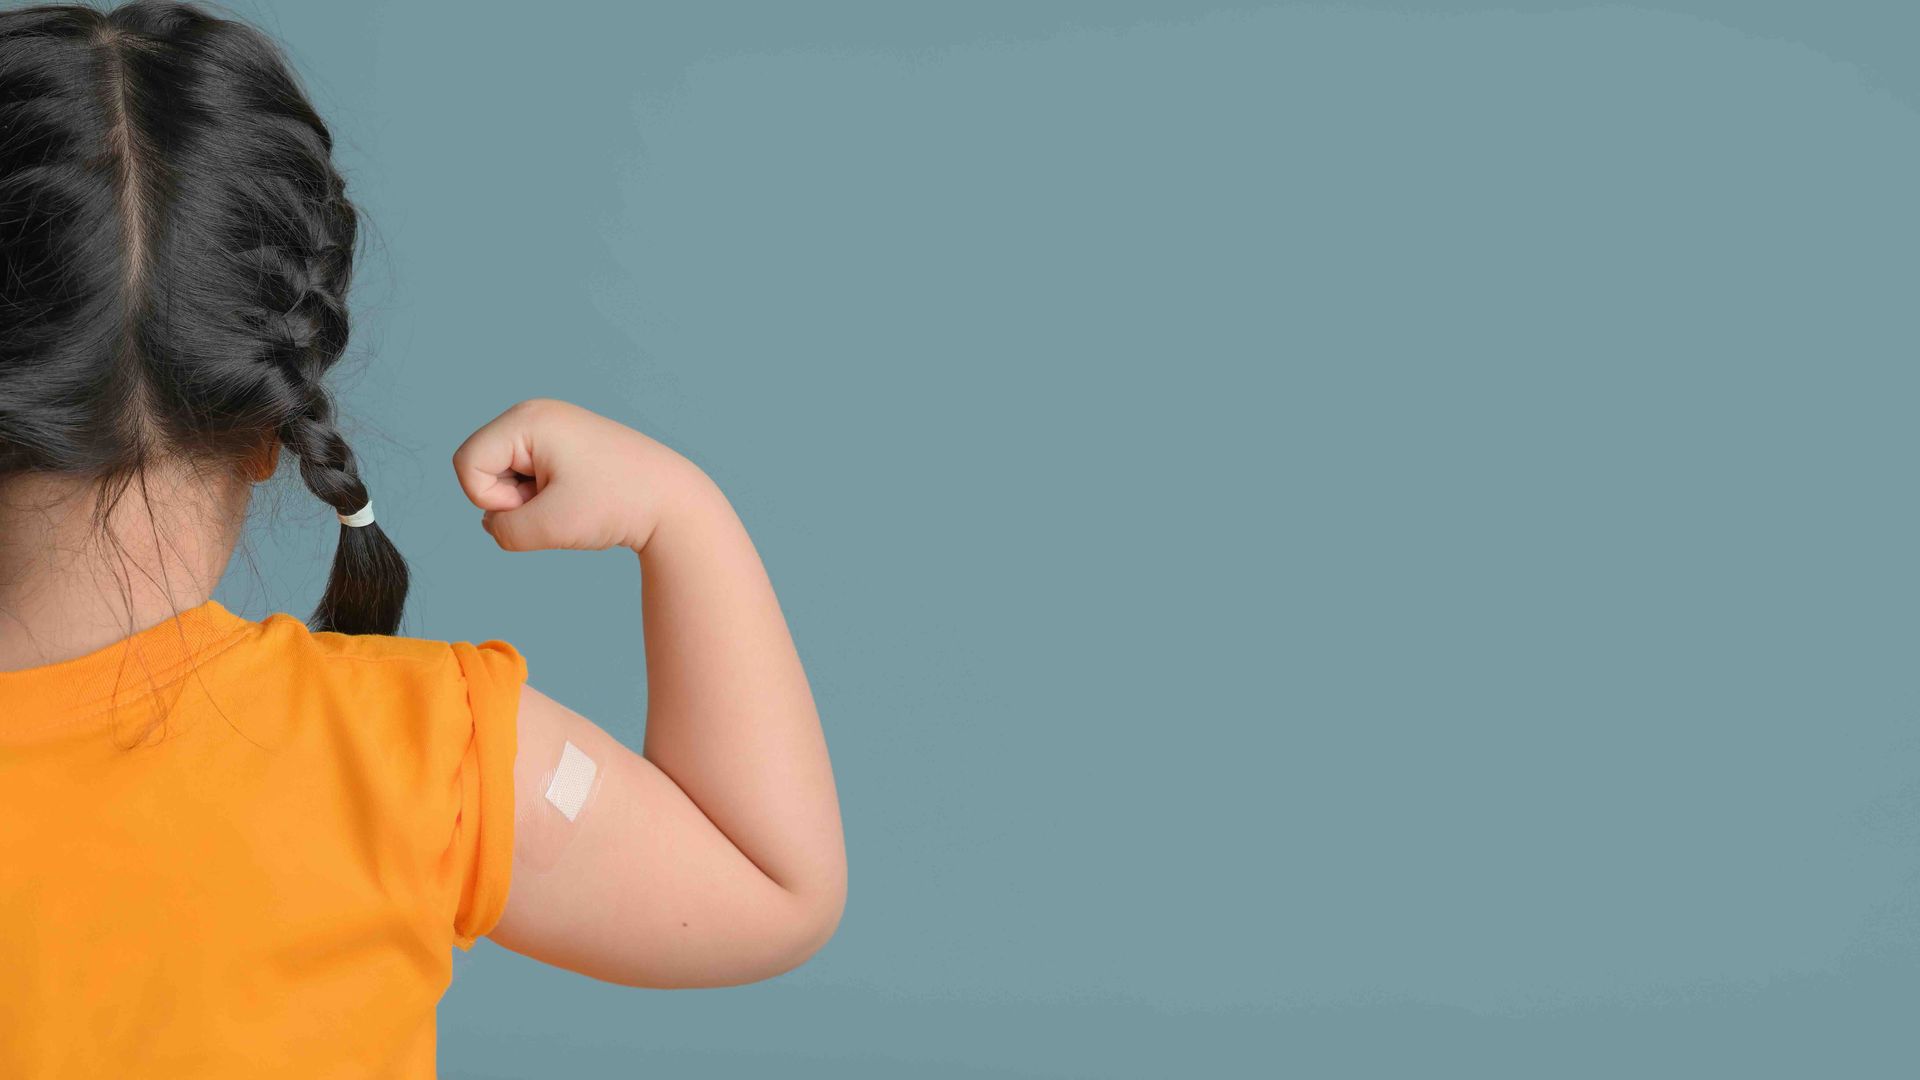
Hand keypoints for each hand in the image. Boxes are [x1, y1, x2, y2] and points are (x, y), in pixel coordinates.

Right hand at [452, 398, 700, 552]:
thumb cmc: (618, 505)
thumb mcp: (551, 527)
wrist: (673, 501)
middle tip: (560, 504)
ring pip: (503, 478)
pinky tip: (578, 499)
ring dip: (528, 503)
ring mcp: (549, 429)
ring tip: (573, 501)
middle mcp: (534, 415)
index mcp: (528, 419)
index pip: (467, 464)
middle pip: (481, 468)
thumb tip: (493, 524)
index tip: (538, 504)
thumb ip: (504, 531)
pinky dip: (543, 500)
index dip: (491, 499)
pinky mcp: (561, 447)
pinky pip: (525, 480)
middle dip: (510, 500)